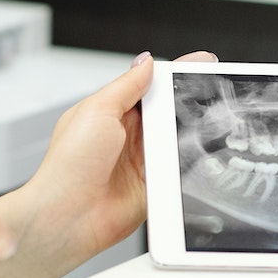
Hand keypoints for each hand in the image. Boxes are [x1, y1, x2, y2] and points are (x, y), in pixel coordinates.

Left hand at [16, 50, 217, 264]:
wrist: (69, 215)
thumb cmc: (69, 165)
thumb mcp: (97, 109)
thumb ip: (127, 85)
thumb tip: (147, 62)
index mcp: (112, 111)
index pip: (150, 86)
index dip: (175, 74)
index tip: (201, 64)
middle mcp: (127, 134)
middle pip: (167, 109)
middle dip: (187, 100)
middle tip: (208, 91)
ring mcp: (141, 159)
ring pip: (177, 137)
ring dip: (187, 131)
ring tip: (199, 123)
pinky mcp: (152, 184)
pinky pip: (178, 167)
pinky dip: (186, 160)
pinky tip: (190, 153)